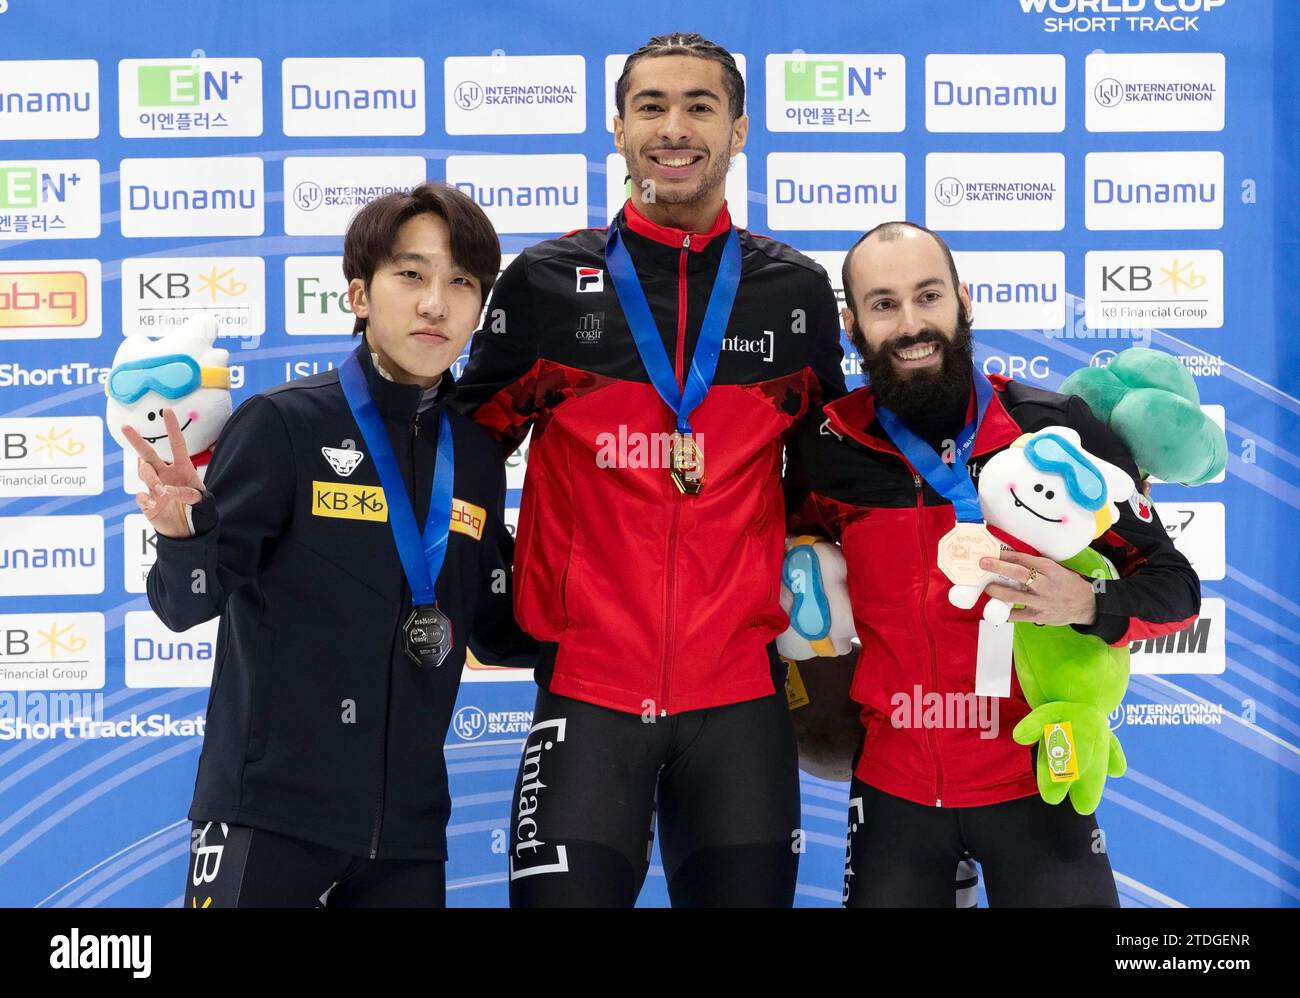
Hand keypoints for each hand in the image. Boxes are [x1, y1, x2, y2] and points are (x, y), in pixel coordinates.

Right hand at [120, 407, 205, 538]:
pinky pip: (140, 496)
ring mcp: (154, 488)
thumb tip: (170, 491)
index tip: (167, 410)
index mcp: (183, 469)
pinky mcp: (147, 503)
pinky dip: (145, 499)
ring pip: (144, 473)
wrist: (188, 532)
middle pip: (148, 454)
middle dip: (137, 440)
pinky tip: (152, 504)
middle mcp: (165, 475)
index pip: (177, 445)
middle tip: (125, 427)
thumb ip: (191, 495)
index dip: (172, 429)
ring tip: (161, 491)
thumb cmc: (198, 511)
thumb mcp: (202, 502)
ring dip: (150, 478)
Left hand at [978, 550, 1096, 626]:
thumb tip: (1010, 559)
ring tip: (988, 587)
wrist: (1086, 605)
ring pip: (1012, 596)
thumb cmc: (1067, 583)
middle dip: (997, 567)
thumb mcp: (1055, 569)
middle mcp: (1044, 584)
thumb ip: (1036, 566)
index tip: (993, 551)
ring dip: (996, 590)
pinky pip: (1017, 615)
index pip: (1024, 559)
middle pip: (1017, 574)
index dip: (1006, 555)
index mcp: (1049, 569)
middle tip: (983, 563)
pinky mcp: (1038, 617)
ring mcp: (1040, 602)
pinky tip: (996, 609)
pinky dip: (1005, 613)